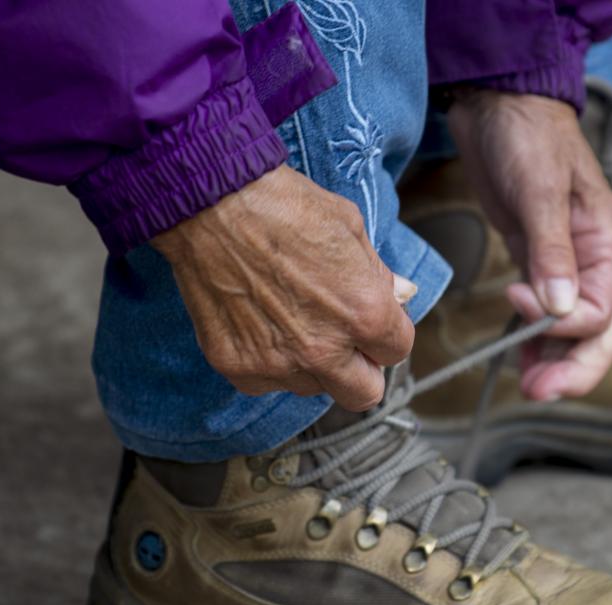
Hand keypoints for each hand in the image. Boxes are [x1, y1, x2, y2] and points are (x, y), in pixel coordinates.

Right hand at [150, 166, 416, 410]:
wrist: (210, 204)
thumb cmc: (283, 206)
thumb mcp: (350, 227)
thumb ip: (378, 274)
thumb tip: (400, 295)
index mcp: (364, 314)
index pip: (396, 351)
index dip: (386, 334)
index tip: (371, 322)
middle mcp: (324, 350)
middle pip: (363, 394)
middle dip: (361, 370)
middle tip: (344, 341)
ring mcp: (278, 364)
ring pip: (312, 387)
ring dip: (311, 364)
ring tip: (290, 318)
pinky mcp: (238, 366)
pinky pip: (266, 381)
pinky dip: (267, 360)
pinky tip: (258, 322)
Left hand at [447, 91, 611, 400]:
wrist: (499, 103)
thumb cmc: (526, 134)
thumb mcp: (540, 188)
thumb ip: (550, 251)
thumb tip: (558, 308)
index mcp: (606, 241)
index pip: (600, 308)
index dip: (562, 322)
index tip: (517, 301)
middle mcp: (593, 259)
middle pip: (600, 332)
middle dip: (574, 367)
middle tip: (540, 391)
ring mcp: (566, 264)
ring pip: (573, 331)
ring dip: (554, 361)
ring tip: (527, 386)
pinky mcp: (537, 262)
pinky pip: (547, 314)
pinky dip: (535, 340)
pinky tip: (519, 358)